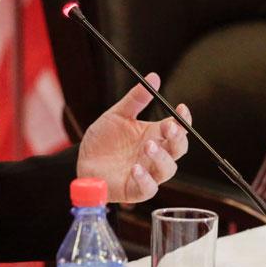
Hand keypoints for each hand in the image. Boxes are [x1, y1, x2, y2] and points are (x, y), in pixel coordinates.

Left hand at [77, 73, 190, 203]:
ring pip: (168, 169)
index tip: (181, 108)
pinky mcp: (134, 190)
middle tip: (168, 127)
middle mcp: (155, 154)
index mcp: (154, 135)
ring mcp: (147, 172)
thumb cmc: (103, 139)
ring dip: (161, 157)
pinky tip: (136, 168)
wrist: (81, 159)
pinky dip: (145, 179)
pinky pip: (148, 189)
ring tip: (147, 146)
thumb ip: (135, 99)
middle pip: (178, 149)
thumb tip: (154, 77)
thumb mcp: (117, 115)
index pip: (178, 128)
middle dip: (177, 138)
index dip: (184, 120)